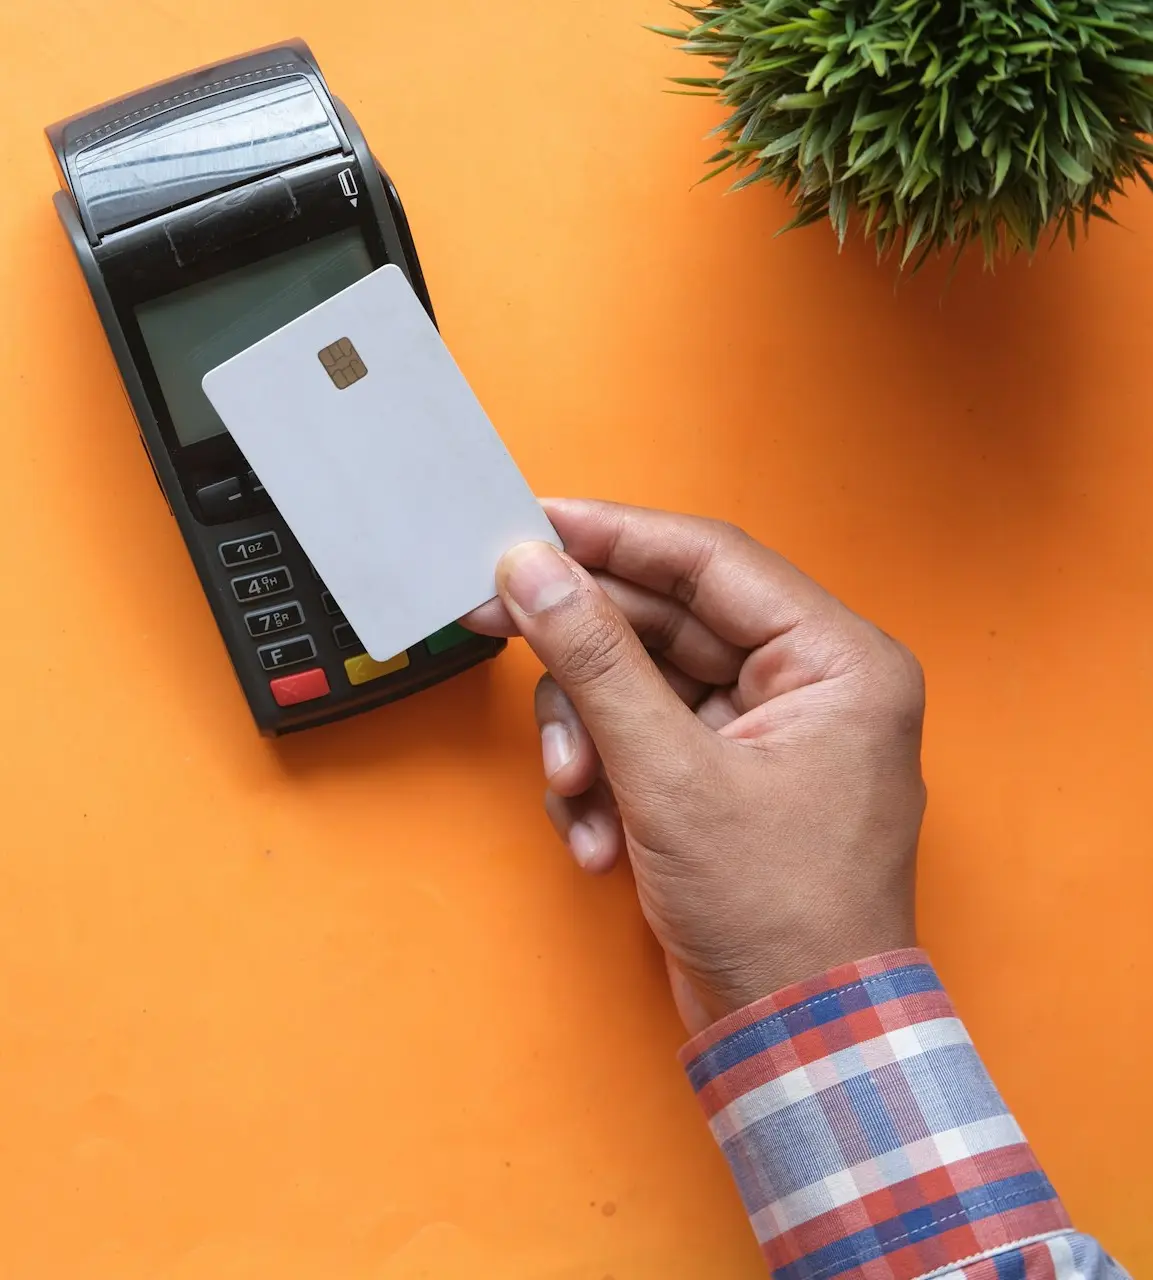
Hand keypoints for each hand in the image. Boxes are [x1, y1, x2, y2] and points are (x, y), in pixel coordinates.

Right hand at [464, 500, 925, 1033]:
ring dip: (590, 735)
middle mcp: (809, 685)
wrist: (796, 1039)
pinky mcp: (727, 778)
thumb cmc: (776, 914)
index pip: (711, 560)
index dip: (616, 535)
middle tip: (496, 621)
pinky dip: (609, 779)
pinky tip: (601, 838)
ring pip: (644, 685)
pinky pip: (647, 740)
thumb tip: (535, 571)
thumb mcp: (670, 775)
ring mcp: (766, 734)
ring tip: (577, 792)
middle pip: (668, 622)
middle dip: (583, 649)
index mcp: (836, 661)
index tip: (535, 521)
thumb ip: (597, 660)